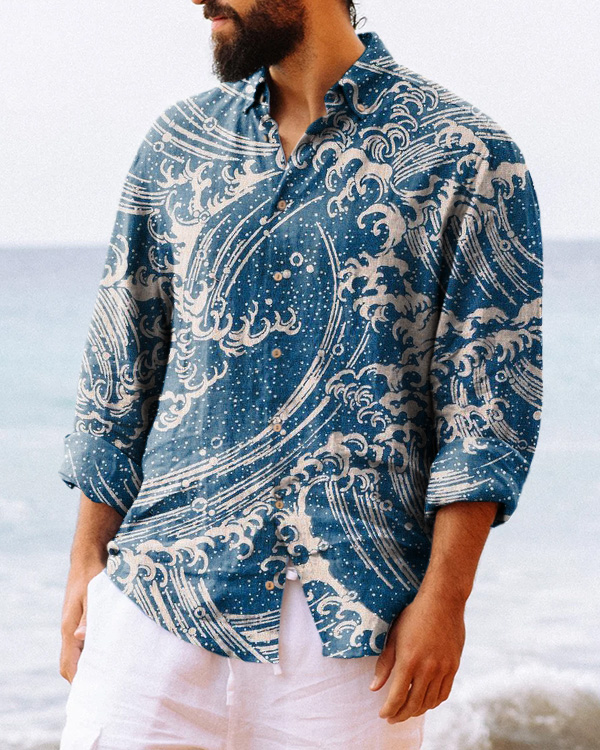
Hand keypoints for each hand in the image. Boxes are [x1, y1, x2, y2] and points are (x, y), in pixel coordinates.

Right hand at [59, 564, 104, 682]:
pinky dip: (92, 653)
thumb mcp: (95, 594)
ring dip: (89, 666)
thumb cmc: (93, 575)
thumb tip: (81, 637)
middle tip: (105, 691)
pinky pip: (84, 644)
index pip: (69, 665)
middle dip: (84, 679)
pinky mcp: (82, 620)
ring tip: (109, 678)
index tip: (94, 693)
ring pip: (78, 655)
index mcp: (69, 628)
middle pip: (71, 665)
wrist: (88, 557)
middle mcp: (70, 630)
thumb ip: (90, 616)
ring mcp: (74, 626)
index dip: (79, 681)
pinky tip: (109, 655)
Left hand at [369, 589, 464, 721]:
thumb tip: (374, 688)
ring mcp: (443, 669)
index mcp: (409, 660)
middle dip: (400, 715)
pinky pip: (443, 693)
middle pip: (413, 703)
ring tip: (407, 710)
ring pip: (429, 702)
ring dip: (416, 710)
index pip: (397, 696)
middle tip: (392, 718)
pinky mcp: (454, 667)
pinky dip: (433, 702)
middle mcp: (427, 668)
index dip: (389, 709)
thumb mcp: (394, 636)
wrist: (442, 602)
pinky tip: (424, 701)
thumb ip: (384, 664)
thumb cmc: (414, 616)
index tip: (382, 715)